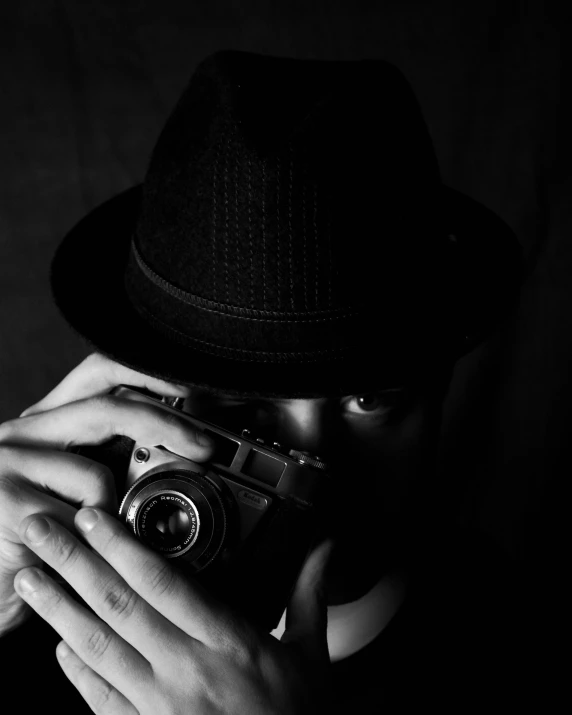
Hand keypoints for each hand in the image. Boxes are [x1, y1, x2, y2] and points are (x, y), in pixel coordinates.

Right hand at [0, 353, 210, 632]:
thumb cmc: (34, 541)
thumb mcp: (77, 491)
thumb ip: (112, 463)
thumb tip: (182, 449)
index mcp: (45, 423)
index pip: (97, 372)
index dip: (147, 373)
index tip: (189, 386)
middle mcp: (22, 432)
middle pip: (107, 409)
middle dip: (166, 426)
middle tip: (205, 448)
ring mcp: (8, 463)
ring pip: (97, 474)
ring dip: (114, 517)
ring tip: (94, 541)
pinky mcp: (4, 501)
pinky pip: (79, 520)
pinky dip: (94, 544)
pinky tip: (74, 558)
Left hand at [14, 507, 333, 713]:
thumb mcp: (314, 655)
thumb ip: (309, 594)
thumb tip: (324, 548)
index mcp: (230, 642)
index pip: (164, 582)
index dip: (124, 546)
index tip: (95, 516)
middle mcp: (188, 670)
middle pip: (119, 606)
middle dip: (74, 563)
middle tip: (41, 530)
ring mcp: (161, 705)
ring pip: (99, 647)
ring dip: (59, 609)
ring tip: (32, 577)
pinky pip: (102, 700)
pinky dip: (77, 671)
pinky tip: (60, 646)